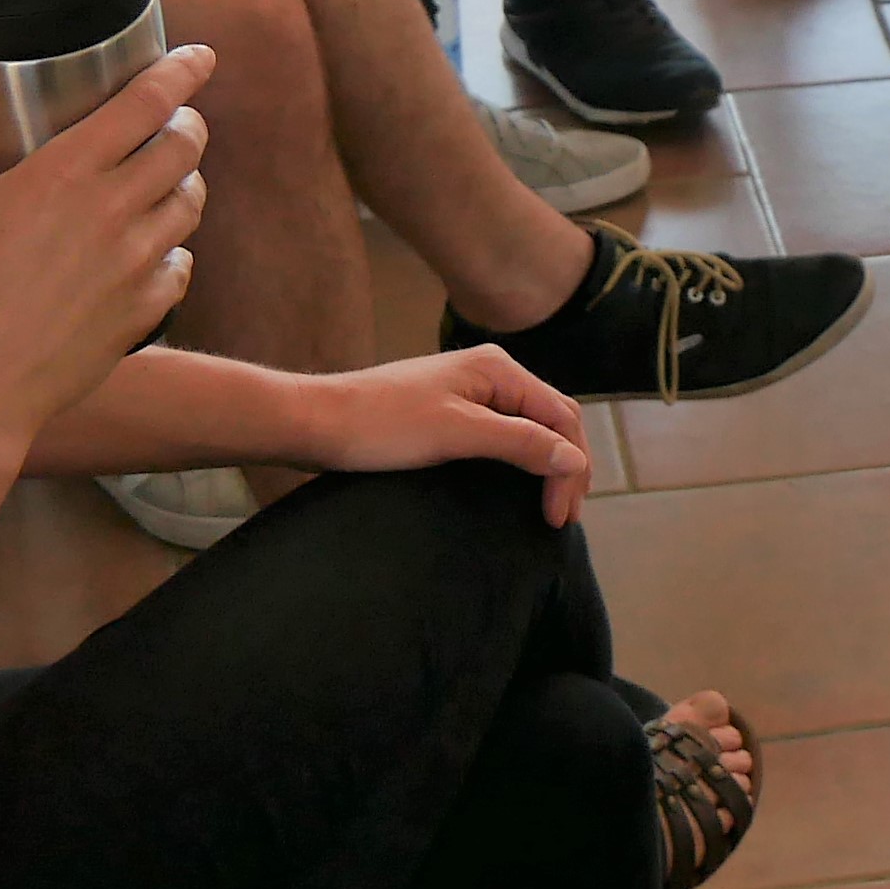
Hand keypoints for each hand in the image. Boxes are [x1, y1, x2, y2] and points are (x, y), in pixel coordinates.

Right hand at [0, 48, 213, 449]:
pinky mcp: (145, 308)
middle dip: (188, 125)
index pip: (148, 101)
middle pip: (186, 144)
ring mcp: (136, 260)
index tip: (200, 57)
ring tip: (164, 183)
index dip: (183, 71)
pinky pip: (181, 265)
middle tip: (175, 123)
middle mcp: (114, 208)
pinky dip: (173, 253)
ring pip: (191, 202)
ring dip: (184, 184)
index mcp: (67, 170)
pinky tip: (153, 253)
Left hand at [291, 344, 591, 523]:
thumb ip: (520, 442)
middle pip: (549, 420)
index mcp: (498, 369)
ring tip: (548, 507)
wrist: (315, 422)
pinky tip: (516, 487)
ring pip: (527, 428)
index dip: (570, 466)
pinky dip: (518, 462)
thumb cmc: (382, 424)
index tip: (559, 517)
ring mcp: (468, 393)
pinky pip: (500, 435)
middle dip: (563, 467)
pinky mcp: (448, 413)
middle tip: (560, 519)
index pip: (561, 416)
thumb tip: (574, 460)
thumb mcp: (457, 434)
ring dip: (544, 465)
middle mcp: (490, 374)